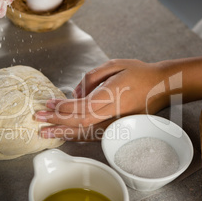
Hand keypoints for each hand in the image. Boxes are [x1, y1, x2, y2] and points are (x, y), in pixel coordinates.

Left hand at [34, 59, 170, 140]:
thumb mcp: (115, 64)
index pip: (81, 106)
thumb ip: (92, 77)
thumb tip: (74, 92)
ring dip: (64, 133)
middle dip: (56, 122)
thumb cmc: (139, 73)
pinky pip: (95, 136)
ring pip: (86, 133)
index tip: (46, 105)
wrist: (163, 86)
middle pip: (80, 122)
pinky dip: (78, 136)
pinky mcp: (119, 129)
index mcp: (113, 95)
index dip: (61, 108)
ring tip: (46, 133)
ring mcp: (117, 124)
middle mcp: (114, 113)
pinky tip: (65, 136)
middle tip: (38, 121)